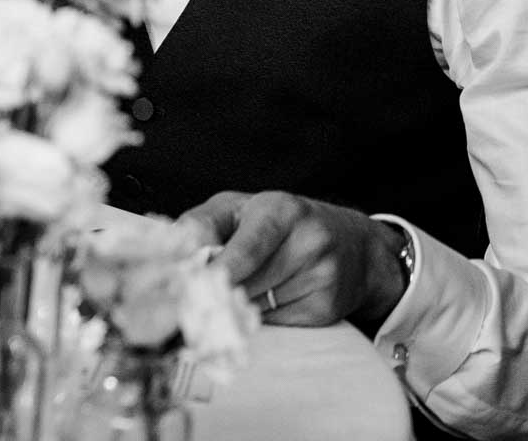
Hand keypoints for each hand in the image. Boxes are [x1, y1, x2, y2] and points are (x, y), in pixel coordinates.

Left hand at [179, 190, 408, 331]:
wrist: (351, 243)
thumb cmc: (280, 221)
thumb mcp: (238, 207)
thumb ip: (203, 224)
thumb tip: (177, 253)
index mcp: (281, 210)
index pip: (247, 248)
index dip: (220, 270)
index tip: (196, 285)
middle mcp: (309, 241)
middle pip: (249, 282)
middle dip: (220, 290)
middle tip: (198, 292)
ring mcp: (323, 276)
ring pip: (260, 305)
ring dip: (240, 302)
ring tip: (240, 286)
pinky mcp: (328, 307)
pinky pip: (279, 321)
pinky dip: (263, 314)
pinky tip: (268, 296)